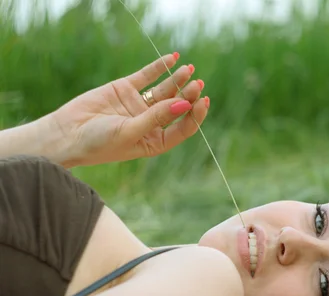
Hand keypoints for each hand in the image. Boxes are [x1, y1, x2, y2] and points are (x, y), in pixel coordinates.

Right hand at [48, 52, 208, 166]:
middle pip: (177, 107)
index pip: (183, 127)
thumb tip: (184, 104)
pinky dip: (160, 67)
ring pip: (165, 90)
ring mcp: (139, 105)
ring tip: (189, 70)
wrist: (66, 134)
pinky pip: (147, 76)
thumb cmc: (98, 143)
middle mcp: (151, 123)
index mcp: (156, 141)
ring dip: (178, 80)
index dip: (195, 115)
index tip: (203, 101)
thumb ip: (156, 117)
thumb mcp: (130, 132)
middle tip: (197, 84)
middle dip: (189, 95)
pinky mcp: (126, 89)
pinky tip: (173, 58)